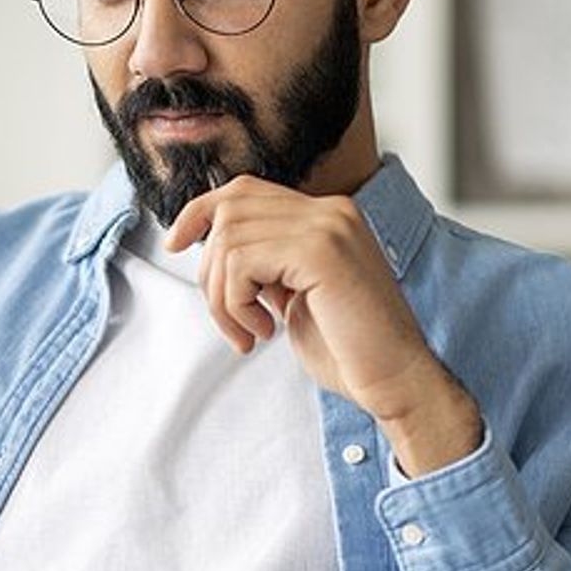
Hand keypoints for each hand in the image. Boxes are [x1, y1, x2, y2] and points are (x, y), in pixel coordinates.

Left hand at [165, 174, 481, 475]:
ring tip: (250, 332)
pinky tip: (267, 331)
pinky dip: (236, 304)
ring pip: (228, 241)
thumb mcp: (294, 292)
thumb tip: (211, 243)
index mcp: (327, 216)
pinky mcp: (320, 251)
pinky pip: (241, 263)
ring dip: (223, 298)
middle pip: (228, 212)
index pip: (243, 190)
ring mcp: (328, 226)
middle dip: (211, 271)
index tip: (174, 244)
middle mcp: (330, 210)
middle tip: (231, 319)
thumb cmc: (346, 348)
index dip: (199, 212)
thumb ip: (265, 260)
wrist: (396, 380)